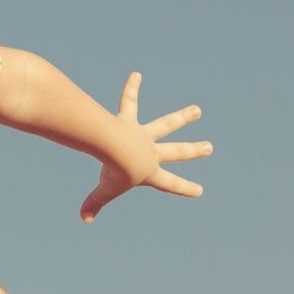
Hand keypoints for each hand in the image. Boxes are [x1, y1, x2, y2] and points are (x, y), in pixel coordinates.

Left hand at [80, 73, 210, 222]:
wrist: (116, 149)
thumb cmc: (114, 172)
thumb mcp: (106, 191)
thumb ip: (95, 203)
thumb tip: (84, 218)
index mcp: (149, 171)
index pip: (170, 184)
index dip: (184, 188)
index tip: (200, 190)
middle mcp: (151, 152)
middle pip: (176, 152)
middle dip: (194, 150)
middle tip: (209, 147)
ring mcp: (142, 135)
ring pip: (165, 124)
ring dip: (183, 117)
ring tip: (197, 110)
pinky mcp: (128, 121)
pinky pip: (129, 103)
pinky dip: (131, 88)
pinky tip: (135, 75)